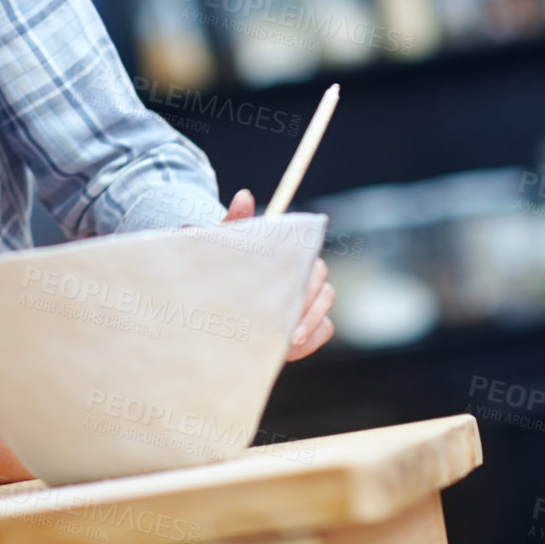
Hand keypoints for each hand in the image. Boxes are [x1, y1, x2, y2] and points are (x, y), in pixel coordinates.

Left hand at [224, 189, 335, 360]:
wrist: (218, 300)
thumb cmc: (224, 267)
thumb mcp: (223, 247)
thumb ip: (235, 223)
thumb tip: (244, 195)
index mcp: (287, 253)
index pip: (309, 256)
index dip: (304, 274)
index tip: (289, 290)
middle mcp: (303, 275)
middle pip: (323, 285)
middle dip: (307, 306)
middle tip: (286, 326)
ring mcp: (309, 301)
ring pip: (326, 307)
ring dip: (309, 323)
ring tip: (287, 340)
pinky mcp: (310, 326)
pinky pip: (325, 330)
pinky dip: (312, 339)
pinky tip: (291, 348)